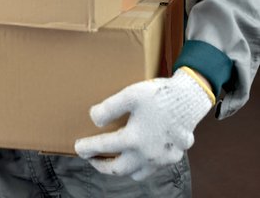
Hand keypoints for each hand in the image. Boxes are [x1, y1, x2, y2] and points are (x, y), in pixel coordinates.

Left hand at [75, 68, 213, 180]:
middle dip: (101, 165)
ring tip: (112, 160)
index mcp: (134, 139)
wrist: (190, 99)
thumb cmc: (160, 95)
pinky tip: (137, 156)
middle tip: (91, 158)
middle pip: (118, 168)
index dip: (88, 147)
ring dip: (120, 169)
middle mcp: (146, 155)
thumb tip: (93, 119)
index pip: (103, 146)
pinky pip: (151, 169)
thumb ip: (110, 108)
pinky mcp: (172, 158)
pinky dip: (139, 167)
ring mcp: (160, 160)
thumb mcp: (131, 94)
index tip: (78, 147)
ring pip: (135, 173)